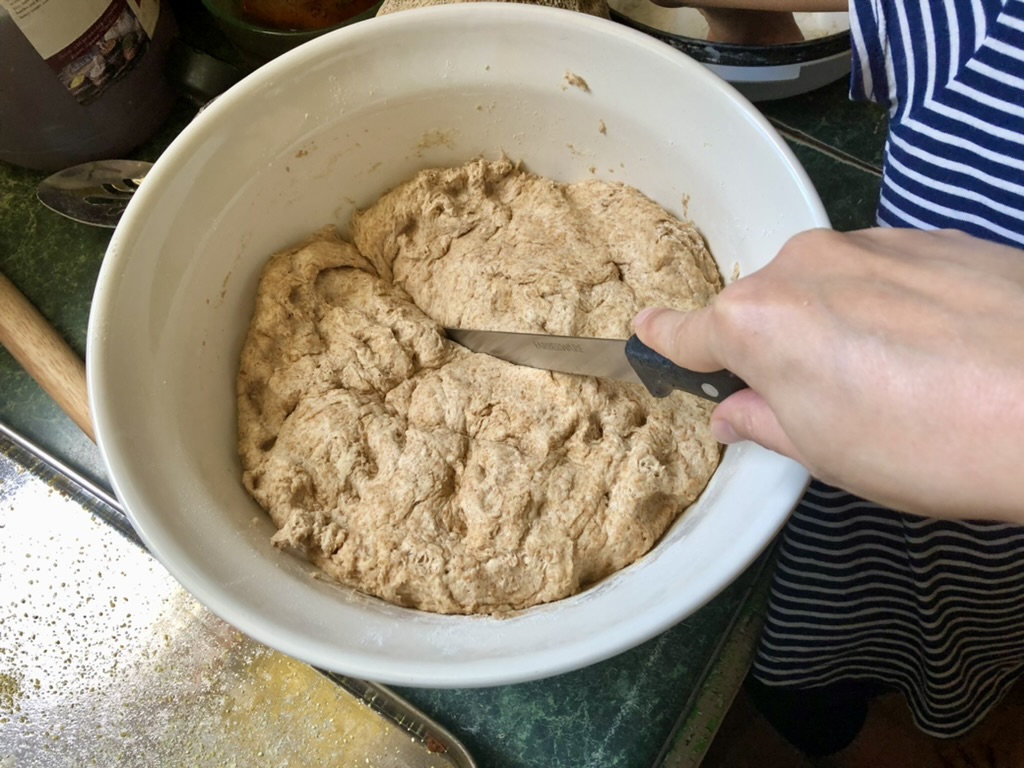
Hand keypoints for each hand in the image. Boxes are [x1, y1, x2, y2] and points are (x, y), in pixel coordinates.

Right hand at [634, 228, 1023, 521]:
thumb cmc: (929, 442)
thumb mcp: (824, 453)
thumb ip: (764, 421)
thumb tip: (738, 412)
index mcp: (758, 321)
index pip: (688, 330)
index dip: (664, 339)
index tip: (646, 332)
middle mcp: (803, 265)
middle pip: (765, 307)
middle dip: (777, 347)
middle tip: (823, 402)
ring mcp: (872, 242)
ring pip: (827, 286)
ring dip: (839, 323)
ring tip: (900, 380)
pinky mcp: (935, 238)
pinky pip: (885, 272)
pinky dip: (893, 304)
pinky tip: (940, 350)